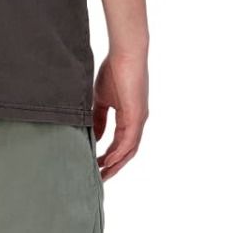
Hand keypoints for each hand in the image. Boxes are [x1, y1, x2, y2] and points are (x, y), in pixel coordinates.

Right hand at [92, 52, 147, 181]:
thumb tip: (96, 138)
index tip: (95, 166)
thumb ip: (98, 119)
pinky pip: (128, 141)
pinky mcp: (137, 116)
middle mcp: (137, 121)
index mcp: (129, 117)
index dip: (108, 157)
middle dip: (113, 167)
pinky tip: (107, 162)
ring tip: (102, 175)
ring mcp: (138, 120)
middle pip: (126, 152)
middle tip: (99, 179)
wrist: (125, 53)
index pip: (120, 144)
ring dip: (115, 165)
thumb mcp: (101, 100)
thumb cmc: (114, 70)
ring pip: (129, 150)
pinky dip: (118, 153)